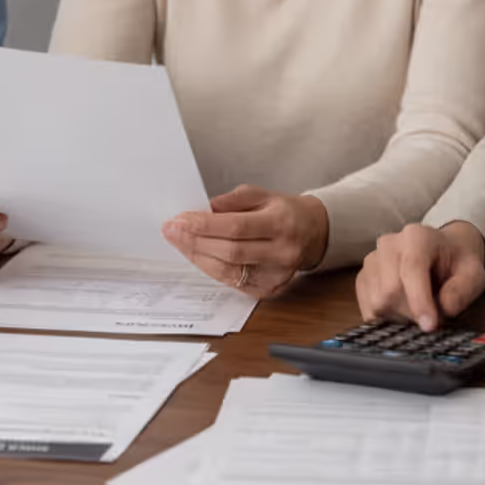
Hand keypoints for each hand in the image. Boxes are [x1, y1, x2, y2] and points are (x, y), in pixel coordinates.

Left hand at [163, 186, 328, 297]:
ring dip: (198, 256)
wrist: (313, 233)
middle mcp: (281, 252)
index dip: (204, 225)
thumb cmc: (285, 212)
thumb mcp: (262, 194)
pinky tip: (197, 255)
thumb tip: (203, 210)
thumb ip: (232, 201)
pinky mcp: (269, 289)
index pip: (236, 227)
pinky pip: (232, 281)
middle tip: (171, 231)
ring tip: (179, 242)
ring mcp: (277, 275)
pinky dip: (211, 268)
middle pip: (230, 252)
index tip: (179, 219)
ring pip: (228, 271)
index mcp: (281, 224)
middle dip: (195, 241)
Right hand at [356, 221, 484, 330]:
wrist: (443, 252)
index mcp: (417, 236)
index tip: (429, 326)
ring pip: (376, 302)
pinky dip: (386, 318)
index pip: (411, 269)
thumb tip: (443, 309)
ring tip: (417, 309)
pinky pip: (367, 308)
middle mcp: (388, 244)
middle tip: (430, 318)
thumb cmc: (457, 264)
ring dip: (399, 317)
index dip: (419, 300)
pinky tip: (403, 312)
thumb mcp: (473, 274)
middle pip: (388, 290)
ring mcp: (371, 260)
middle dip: (411, 313)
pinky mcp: (363, 277)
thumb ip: (461, 290)